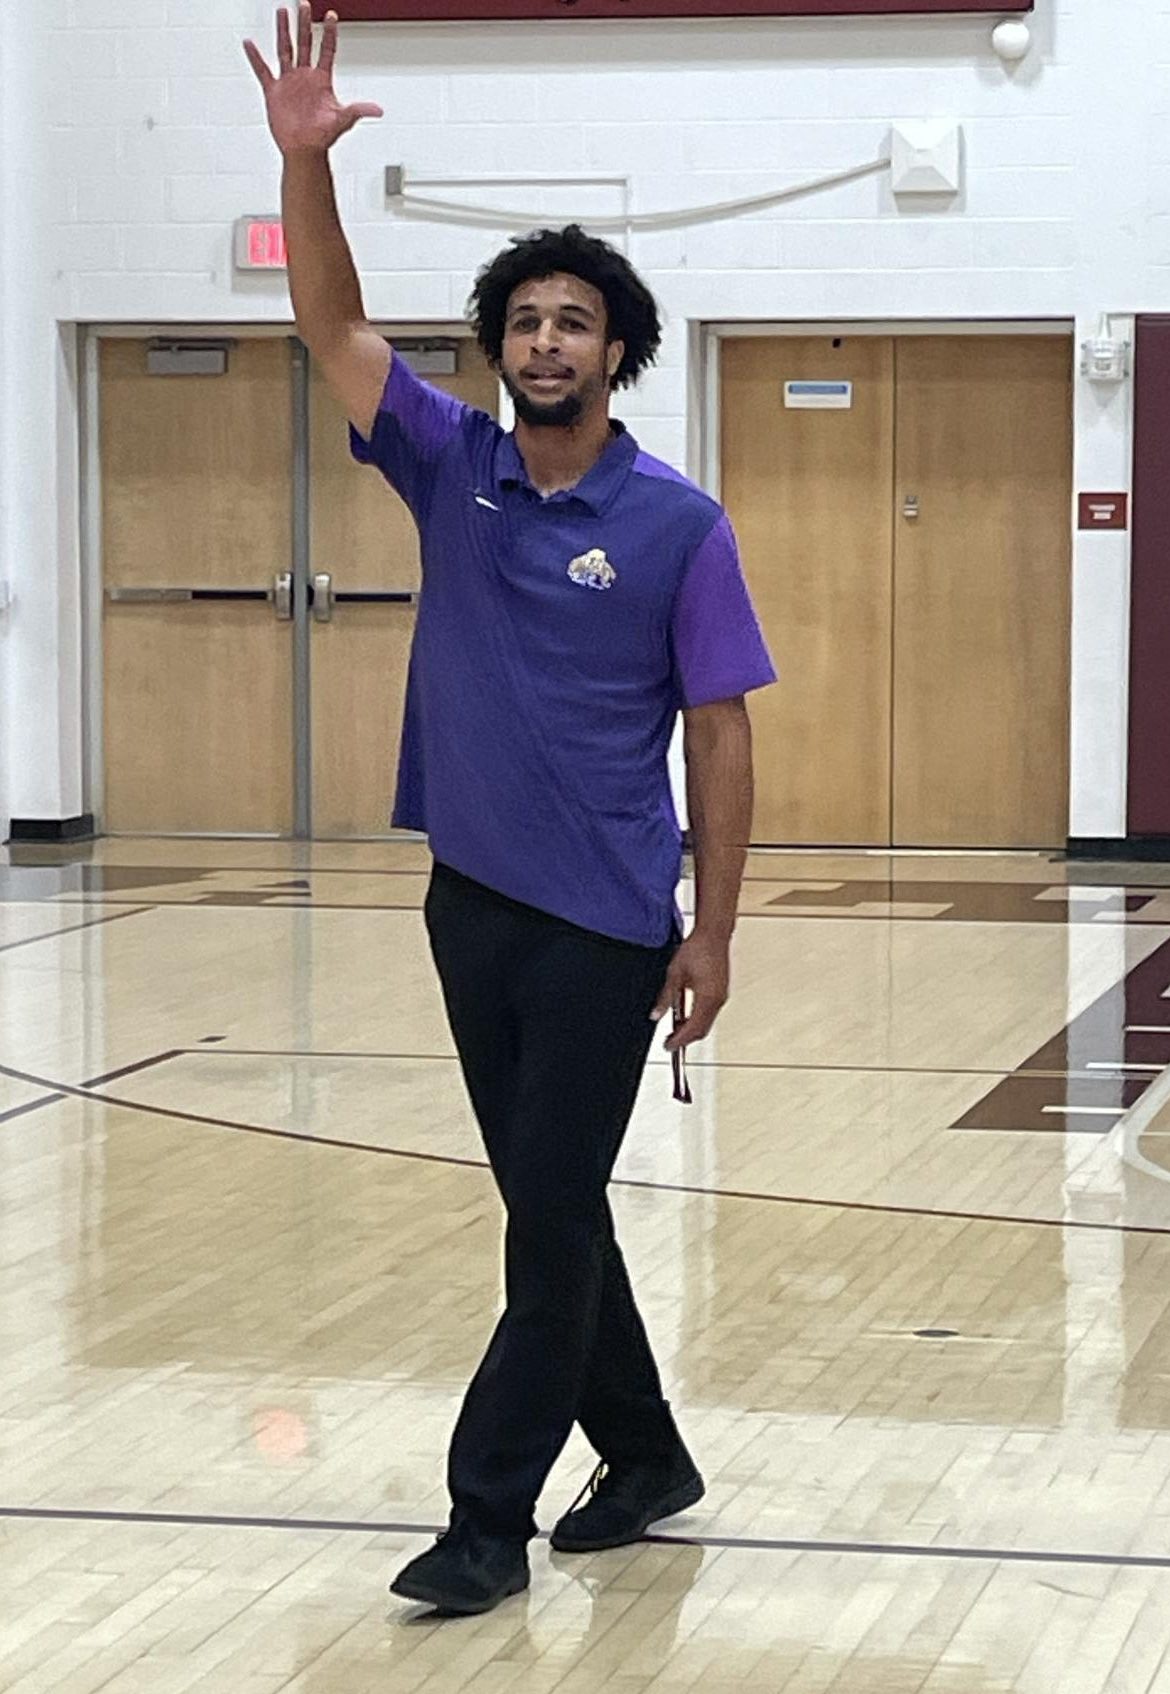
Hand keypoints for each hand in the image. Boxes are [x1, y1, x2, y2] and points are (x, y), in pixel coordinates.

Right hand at [244, 4, 383, 156]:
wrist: (304, 150)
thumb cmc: (322, 137)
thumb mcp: (343, 120)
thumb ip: (359, 110)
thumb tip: (378, 110)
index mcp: (321, 80)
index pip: (327, 50)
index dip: (329, 33)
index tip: (330, 15)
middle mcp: (305, 77)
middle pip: (305, 43)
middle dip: (304, 23)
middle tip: (304, 4)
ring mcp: (289, 82)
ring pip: (285, 50)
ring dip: (283, 31)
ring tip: (282, 11)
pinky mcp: (274, 91)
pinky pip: (263, 71)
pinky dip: (255, 58)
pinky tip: (249, 43)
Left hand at [652, 932, 730, 1053]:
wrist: (713, 934)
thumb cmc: (698, 949)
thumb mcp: (674, 974)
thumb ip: (665, 997)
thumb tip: (656, 1014)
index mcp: (707, 998)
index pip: (693, 1028)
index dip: (679, 1040)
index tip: (668, 1046)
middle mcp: (718, 1000)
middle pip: (702, 1030)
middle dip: (685, 1038)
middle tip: (669, 1041)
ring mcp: (721, 996)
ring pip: (707, 1022)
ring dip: (691, 1028)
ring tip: (675, 1028)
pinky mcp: (721, 991)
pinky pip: (710, 1013)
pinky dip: (698, 1019)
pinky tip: (686, 1015)